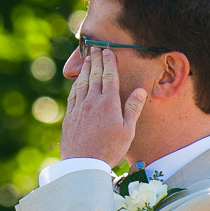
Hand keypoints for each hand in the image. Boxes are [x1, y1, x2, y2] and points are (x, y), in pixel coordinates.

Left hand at [59, 48, 146, 166]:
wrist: (83, 164)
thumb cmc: (109, 150)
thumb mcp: (127, 131)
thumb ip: (133, 109)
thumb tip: (140, 90)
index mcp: (108, 104)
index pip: (109, 77)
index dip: (108, 62)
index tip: (107, 51)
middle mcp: (92, 102)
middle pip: (94, 75)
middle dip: (96, 60)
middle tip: (95, 47)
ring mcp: (78, 108)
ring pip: (82, 82)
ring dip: (85, 68)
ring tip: (87, 58)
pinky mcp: (69, 115)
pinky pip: (73, 94)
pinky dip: (76, 83)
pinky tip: (78, 80)